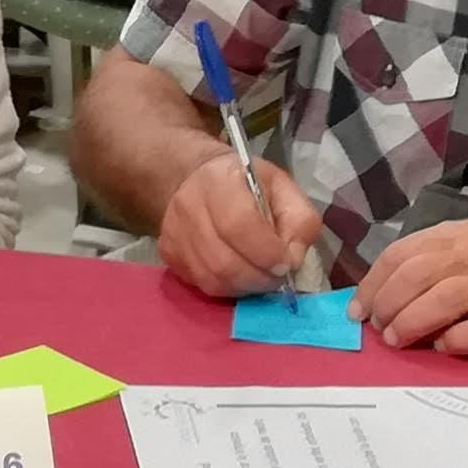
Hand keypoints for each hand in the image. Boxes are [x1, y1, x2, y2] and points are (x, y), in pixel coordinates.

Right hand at [154, 148, 324, 297]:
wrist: (199, 180)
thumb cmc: (249, 185)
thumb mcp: (284, 190)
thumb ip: (299, 222)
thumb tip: (292, 261)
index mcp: (220, 180)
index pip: (239, 226)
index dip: (266, 252)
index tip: (285, 264)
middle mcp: (188, 205)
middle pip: (224, 261)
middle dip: (258, 278)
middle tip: (276, 277)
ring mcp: (173, 232)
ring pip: (212, 279)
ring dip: (244, 286)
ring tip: (260, 277)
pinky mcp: (168, 254)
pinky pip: (201, 284)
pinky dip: (227, 287)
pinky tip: (239, 274)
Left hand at [353, 221, 467, 353]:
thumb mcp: (467, 257)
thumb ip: (426, 269)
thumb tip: (374, 300)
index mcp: (460, 234)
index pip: (402, 252)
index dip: (373, 283)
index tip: (358, 311)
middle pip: (418, 274)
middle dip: (388, 304)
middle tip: (378, 329)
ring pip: (444, 299)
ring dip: (412, 322)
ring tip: (397, 340)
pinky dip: (452, 341)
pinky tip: (441, 348)